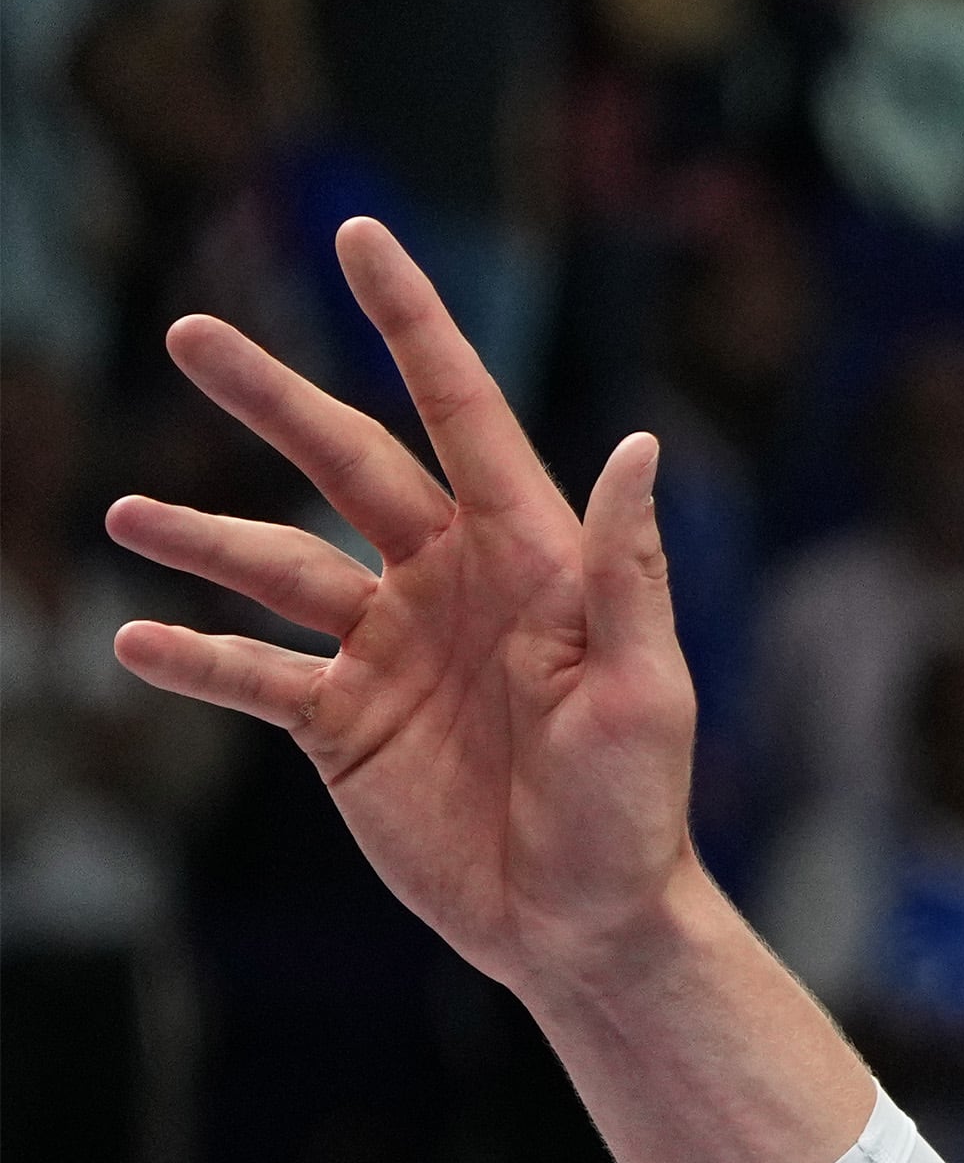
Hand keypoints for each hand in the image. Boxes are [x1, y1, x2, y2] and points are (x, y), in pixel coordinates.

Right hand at [107, 222, 702, 997]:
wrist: (586, 926)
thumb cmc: (635, 810)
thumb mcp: (642, 691)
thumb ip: (627, 571)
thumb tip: (641, 446)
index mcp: (526, 558)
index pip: (461, 414)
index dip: (412, 325)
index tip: (361, 236)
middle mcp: (447, 584)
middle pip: (344, 462)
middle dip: (269, 398)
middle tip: (188, 332)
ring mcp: (387, 650)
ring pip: (275, 564)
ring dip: (199, 536)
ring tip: (122, 513)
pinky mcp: (342, 725)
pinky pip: (253, 673)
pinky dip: (194, 657)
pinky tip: (134, 642)